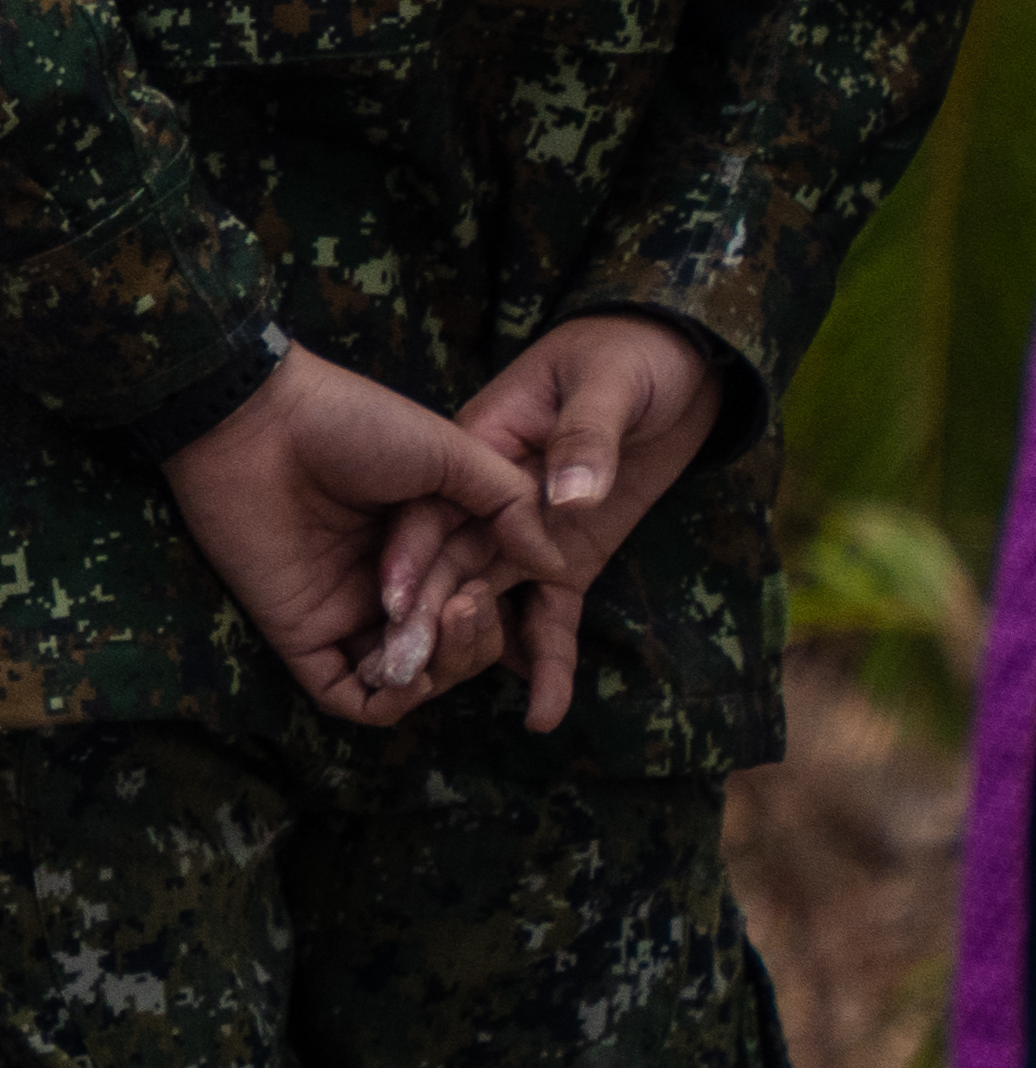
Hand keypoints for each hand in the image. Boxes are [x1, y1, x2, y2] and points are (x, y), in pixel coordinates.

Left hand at [161, 340, 563, 724]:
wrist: (259, 420)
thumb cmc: (351, 422)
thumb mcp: (453, 453)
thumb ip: (510, 507)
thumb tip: (559, 565)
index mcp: (427, 549)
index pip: (482, 609)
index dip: (508, 615)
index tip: (520, 590)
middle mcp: (390, 588)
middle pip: (454, 652)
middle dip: (476, 642)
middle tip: (464, 601)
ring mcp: (345, 613)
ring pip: (412, 682)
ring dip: (442, 667)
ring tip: (441, 617)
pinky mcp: (300, 634)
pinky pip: (351, 698)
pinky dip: (387, 697)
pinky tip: (403, 667)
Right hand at [442, 312, 723, 733]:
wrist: (676, 360)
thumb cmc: (630, 354)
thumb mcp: (608, 383)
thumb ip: (586, 438)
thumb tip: (566, 497)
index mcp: (481, 443)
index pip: (434, 507)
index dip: (411, 555)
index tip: (392, 603)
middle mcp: (491, 499)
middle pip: (450, 563)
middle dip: (426, 617)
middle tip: (401, 672)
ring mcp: (529, 533)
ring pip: (490, 599)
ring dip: (475, 650)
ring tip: (450, 698)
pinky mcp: (569, 558)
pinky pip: (551, 615)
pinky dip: (546, 660)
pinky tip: (543, 713)